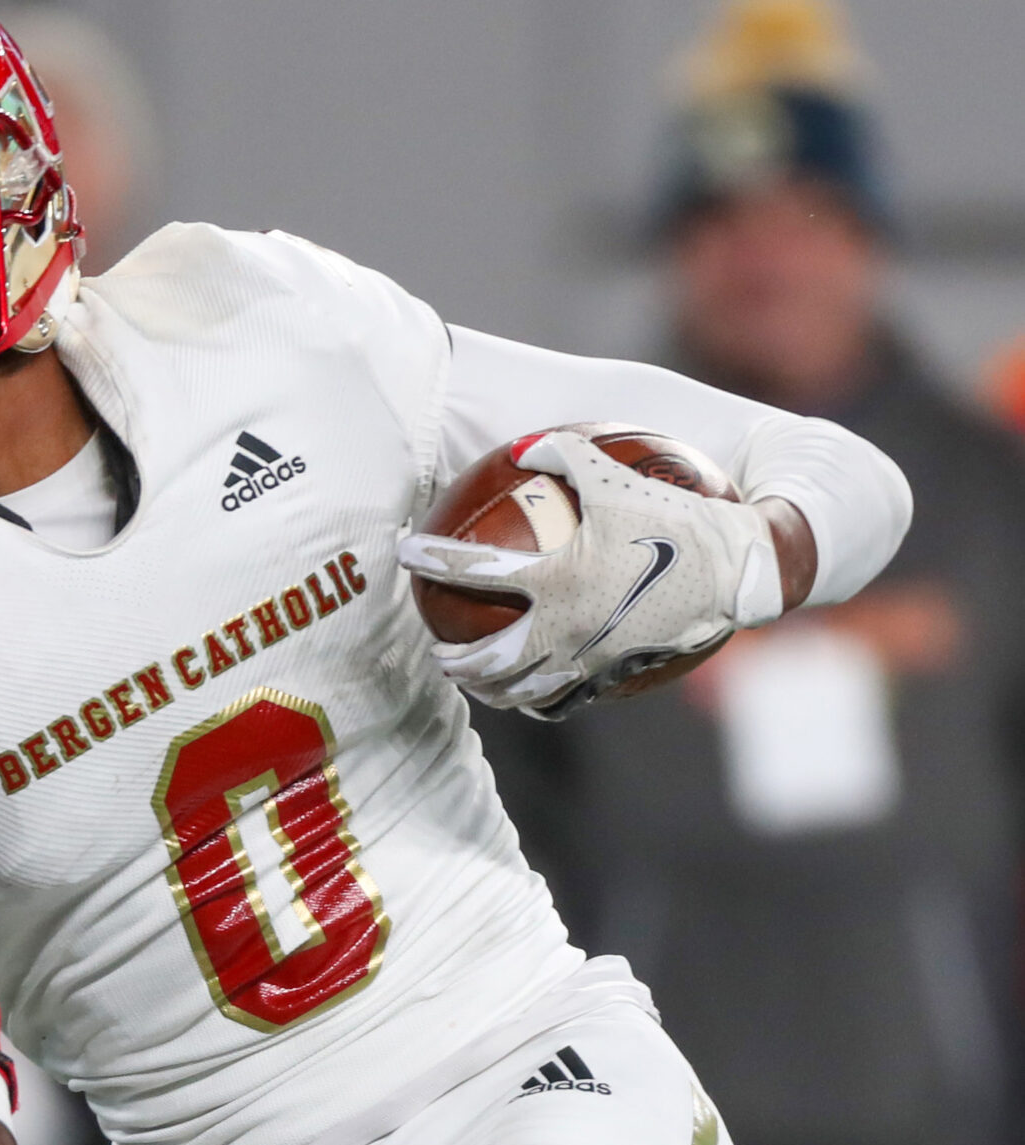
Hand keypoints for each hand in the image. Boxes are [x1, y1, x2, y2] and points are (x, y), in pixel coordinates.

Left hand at [399, 433, 800, 717]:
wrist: (740, 571)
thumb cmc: (679, 517)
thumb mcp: (615, 476)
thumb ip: (564, 454)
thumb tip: (524, 445)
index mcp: (554, 577)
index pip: (471, 570)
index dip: (430, 559)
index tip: (405, 552)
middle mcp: (561, 628)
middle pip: (482, 659)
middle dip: (450, 656)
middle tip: (435, 645)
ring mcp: (584, 660)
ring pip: (517, 691)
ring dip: (486, 687)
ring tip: (473, 678)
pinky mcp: (611, 676)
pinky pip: (562, 699)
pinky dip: (536, 699)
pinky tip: (529, 692)